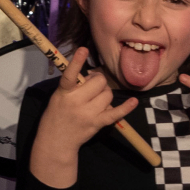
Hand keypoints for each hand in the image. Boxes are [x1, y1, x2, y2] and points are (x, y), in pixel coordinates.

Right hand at [31, 48, 139, 186]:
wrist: (56, 141)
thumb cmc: (56, 115)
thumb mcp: (59, 97)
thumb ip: (73, 86)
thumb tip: (93, 76)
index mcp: (64, 93)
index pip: (70, 75)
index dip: (77, 61)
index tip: (83, 49)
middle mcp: (76, 102)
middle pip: (98, 83)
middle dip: (98, 82)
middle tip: (92, 87)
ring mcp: (88, 113)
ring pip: (108, 95)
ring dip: (105, 95)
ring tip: (96, 100)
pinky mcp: (97, 123)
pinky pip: (115, 114)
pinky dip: (126, 108)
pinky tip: (134, 101)